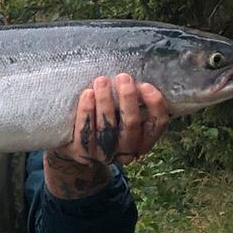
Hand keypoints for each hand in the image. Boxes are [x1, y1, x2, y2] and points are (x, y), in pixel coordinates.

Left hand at [45, 74, 170, 197]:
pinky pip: (85, 132)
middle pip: (131, 125)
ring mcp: (104, 154)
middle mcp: (126, 151)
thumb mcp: (123, 114)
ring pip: (107, 127)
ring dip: (105, 101)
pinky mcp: (82, 153)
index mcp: (143, 140)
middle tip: (123, 77)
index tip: (145, 85)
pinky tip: (87, 94)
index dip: (154, 104)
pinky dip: (87, 111)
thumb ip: (133, 102)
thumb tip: (134, 79)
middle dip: (128, 99)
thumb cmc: (105, 121)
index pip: (157, 124)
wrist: (76, 147)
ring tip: (102, 81)